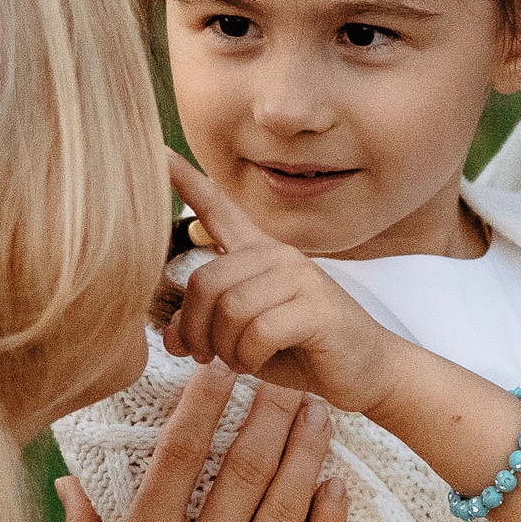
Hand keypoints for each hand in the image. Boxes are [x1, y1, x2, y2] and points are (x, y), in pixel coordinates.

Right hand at [54, 361, 349, 521]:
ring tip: (320, 411)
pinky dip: (327, 521)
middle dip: (269, 411)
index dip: (207, 400)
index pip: (180, 453)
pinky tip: (338, 486)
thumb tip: (72, 477)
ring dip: (306, 452)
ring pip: (282, 508)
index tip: (225, 364)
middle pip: (243, 468)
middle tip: (287, 373)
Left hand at [163, 150, 413, 416]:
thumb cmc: (299, 350)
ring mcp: (301, 277)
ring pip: (230, 308)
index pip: (217, 207)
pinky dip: (248, 357)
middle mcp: (278, 254)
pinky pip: (258, 331)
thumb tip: (169, 337)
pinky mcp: (317, 307)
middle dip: (196, 328)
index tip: (156, 151)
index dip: (184, 180)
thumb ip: (206, 327)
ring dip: (224, 347)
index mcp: (258, 253)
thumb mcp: (241, 337)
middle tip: (204, 355)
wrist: (364, 370)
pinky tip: (257, 362)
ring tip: (235, 360)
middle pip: (205, 280)